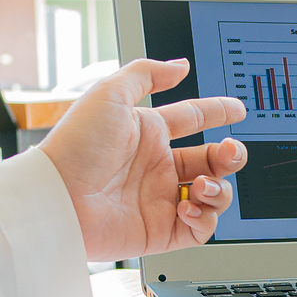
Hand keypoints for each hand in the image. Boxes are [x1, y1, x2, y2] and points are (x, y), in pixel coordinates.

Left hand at [38, 59, 247, 261]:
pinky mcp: (161, 232)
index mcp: (148, 134)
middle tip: (229, 153)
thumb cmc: (76, 146)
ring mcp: (160, 200)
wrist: (58, 198)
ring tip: (201, 185)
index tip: (237, 109)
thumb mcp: (109, 94)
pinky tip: (187, 206)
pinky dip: (204, 219)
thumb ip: (147, 73)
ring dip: (219, 189)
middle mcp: (157, 167)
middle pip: (211, 160)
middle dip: (229, 156)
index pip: (192, 119)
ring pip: (213, 195)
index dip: (216, 112)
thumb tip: (180, 65)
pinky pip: (200, 230)